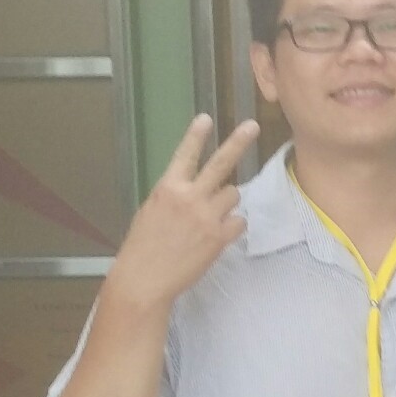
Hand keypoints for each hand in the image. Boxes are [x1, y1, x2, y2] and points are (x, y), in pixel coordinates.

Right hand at [103, 115, 259, 310]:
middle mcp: (189, 198)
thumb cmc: (144, 246)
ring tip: (209, 219)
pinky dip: (232, 225)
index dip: (196, 136)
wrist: (145, 278)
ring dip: (226, 202)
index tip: (206, 118)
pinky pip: (239, 220)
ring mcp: (206, 216)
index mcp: (167, 188)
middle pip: (220, 164)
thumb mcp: (152, 212)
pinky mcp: (219, 237)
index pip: (185, 155)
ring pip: (233, 194)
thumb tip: (194, 188)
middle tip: (252, 126)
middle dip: (237, 143)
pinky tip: (217, 235)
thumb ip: (175, 196)